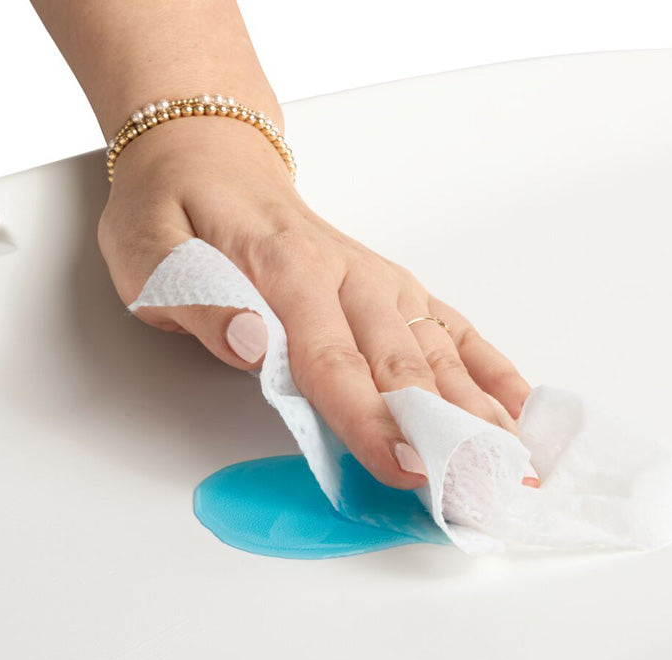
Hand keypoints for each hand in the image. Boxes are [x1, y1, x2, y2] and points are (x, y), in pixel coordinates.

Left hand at [98, 116, 537, 488]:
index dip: (372, 419)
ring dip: (481, 411)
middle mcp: (352, 276)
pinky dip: (493, 370)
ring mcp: (385, 284)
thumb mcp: (149, 252)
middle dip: (444, 432)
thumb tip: (250, 343)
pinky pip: (456, 330)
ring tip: (518, 462)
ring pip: (441, 354)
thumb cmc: (180, 216)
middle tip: (477, 485)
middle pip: (405, 365)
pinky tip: (522, 408)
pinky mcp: (402, 291)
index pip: (334, 360)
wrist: (215, 163)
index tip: (404, 466)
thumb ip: (199, 301)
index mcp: (288, 269)